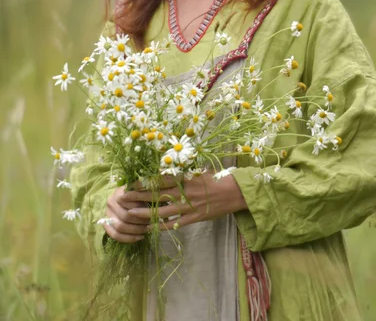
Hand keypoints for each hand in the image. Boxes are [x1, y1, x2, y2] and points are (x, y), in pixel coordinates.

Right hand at [103, 186, 148, 242]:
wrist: (125, 198)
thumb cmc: (136, 194)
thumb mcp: (140, 190)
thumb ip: (142, 193)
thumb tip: (145, 196)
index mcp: (118, 192)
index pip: (129, 203)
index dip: (141, 209)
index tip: (151, 212)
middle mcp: (110, 203)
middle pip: (125, 216)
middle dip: (140, 221)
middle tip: (150, 223)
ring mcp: (107, 214)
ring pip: (120, 227)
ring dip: (136, 230)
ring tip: (147, 230)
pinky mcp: (107, 225)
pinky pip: (116, 235)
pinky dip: (129, 238)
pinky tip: (140, 237)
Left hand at [125, 172, 247, 231]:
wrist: (233, 192)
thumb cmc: (215, 178)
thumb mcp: (198, 170)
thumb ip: (182, 171)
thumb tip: (166, 166)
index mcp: (184, 177)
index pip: (159, 179)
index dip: (144, 182)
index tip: (130, 183)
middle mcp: (184, 192)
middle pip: (157, 195)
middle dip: (138, 196)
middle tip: (122, 197)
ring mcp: (188, 206)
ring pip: (162, 211)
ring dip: (145, 213)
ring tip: (130, 214)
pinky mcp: (193, 218)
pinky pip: (174, 223)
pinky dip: (161, 226)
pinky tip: (149, 227)